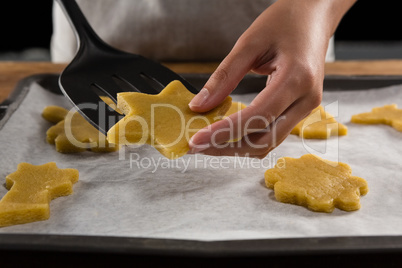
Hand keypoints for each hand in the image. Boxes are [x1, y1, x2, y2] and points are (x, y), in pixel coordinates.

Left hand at [188, 0, 355, 157]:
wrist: (314, 15)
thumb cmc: (285, 21)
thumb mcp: (249, 43)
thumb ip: (224, 76)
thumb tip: (199, 105)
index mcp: (297, 78)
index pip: (257, 117)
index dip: (224, 132)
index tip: (196, 140)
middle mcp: (306, 99)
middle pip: (264, 139)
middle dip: (227, 147)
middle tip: (196, 145)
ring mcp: (306, 107)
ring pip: (269, 141)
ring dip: (237, 146)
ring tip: (208, 141)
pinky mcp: (300, 109)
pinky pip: (273, 132)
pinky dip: (248, 137)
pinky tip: (227, 132)